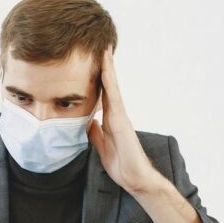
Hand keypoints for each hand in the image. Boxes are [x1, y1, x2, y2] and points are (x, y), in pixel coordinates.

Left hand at [87, 46, 162, 194]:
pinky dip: (110, 81)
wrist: (134, 177)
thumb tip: (88, 122)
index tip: (91, 61)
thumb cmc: (121, 164)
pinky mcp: (121, 120)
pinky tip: (106, 69)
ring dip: (108, 67)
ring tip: (104, 49)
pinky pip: (114, 96)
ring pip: (112, 86)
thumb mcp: (101, 146)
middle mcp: (116, 114)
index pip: (102, 94)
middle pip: (108, 85)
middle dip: (104, 66)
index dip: (97, 78)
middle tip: (100, 45)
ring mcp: (120, 115)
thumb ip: (95, 133)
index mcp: (110, 119)